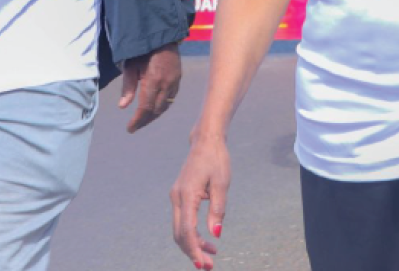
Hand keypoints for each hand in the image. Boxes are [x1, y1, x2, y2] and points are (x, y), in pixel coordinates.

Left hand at [118, 43, 181, 133]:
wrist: (162, 35)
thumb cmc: (142, 49)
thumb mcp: (131, 65)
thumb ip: (128, 86)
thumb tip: (123, 107)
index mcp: (153, 80)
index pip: (145, 107)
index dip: (137, 120)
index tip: (130, 129)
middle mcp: (166, 84)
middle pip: (156, 110)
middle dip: (145, 120)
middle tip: (134, 126)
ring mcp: (175, 82)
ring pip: (165, 106)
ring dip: (154, 115)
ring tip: (143, 120)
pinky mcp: (178, 79)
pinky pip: (171, 98)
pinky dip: (162, 106)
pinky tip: (155, 108)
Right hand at [170, 130, 230, 268]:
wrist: (206, 141)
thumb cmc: (216, 159)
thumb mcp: (222, 184)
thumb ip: (218, 209)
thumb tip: (216, 234)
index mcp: (187, 194)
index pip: (187, 229)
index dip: (194, 249)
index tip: (204, 265)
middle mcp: (177, 197)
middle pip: (179, 233)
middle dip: (192, 252)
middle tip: (209, 266)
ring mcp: (176, 197)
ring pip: (179, 229)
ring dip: (193, 245)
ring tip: (212, 255)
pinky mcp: (180, 196)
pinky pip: (183, 220)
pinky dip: (192, 234)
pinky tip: (208, 240)